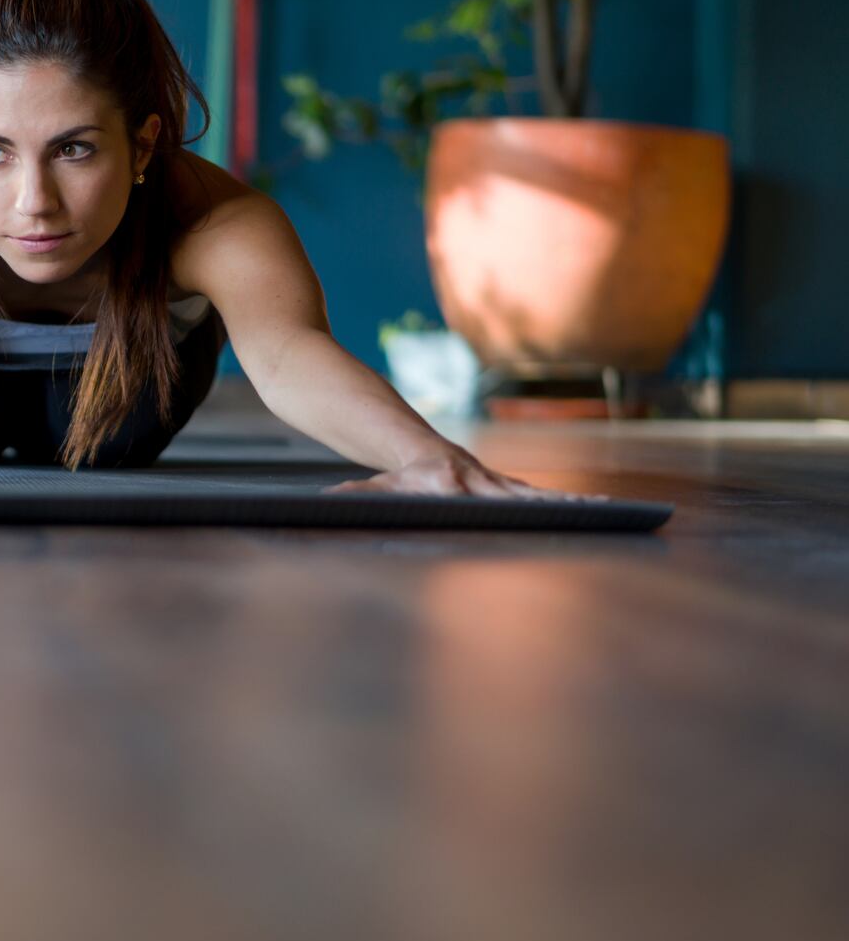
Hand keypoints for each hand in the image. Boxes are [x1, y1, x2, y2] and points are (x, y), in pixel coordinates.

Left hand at [321, 446, 608, 501]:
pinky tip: (592, 509)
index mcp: (450, 480)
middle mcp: (473, 477)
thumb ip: (357, 494)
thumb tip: (332, 499)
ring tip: (608, 511)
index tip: (538, 510)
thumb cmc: (383, 467)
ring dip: (568, 503)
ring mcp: (485, 478)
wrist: (386, 428)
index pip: (487, 495)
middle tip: (596, 512)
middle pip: (521, 494)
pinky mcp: (490, 481)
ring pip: (532, 492)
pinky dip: (558, 502)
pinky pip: (529, 493)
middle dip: (559, 505)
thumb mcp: (371, 484)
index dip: (514, 504)